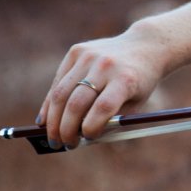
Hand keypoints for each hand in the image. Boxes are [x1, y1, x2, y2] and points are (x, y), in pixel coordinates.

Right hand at [39, 30, 167, 147]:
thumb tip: (81, 139)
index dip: (91, 127)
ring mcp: (88, 56)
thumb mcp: (135, 103)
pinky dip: (50, 102)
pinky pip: (58, 81)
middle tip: (61, 145)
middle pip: (77, 102)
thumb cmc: (140, 82)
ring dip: (53, 119)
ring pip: (61, 93)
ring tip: (53, 137)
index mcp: (126, 79)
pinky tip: (45, 119)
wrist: (145, 46)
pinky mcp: (76, 51)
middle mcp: (105, 65)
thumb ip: (111, 121)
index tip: (86, 139)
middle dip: (65, 129)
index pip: (103, 107)